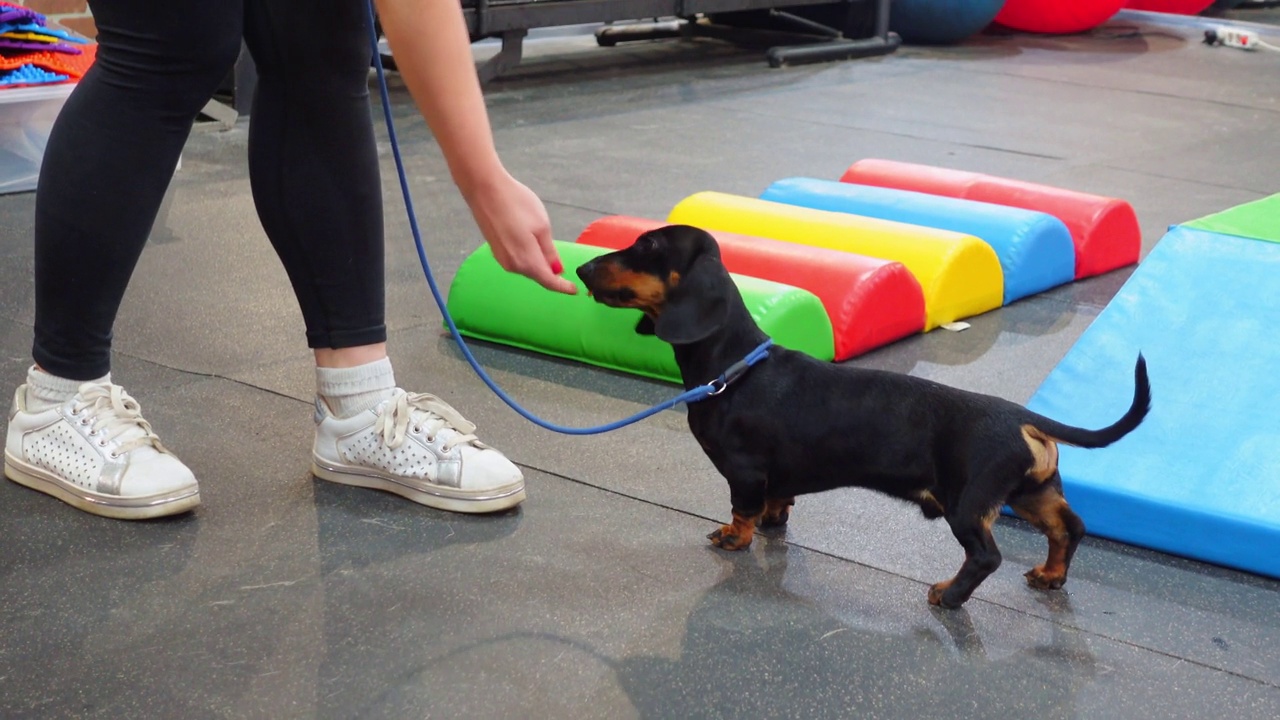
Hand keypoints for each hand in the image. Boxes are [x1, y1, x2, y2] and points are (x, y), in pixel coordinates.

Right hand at [462, 170, 576, 294]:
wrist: (485, 189)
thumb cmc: (516, 204)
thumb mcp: (542, 226)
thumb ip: (549, 251)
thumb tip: (556, 269)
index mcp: (527, 261)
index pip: (549, 281)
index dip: (563, 287)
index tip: (575, 290)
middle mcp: (513, 265)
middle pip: (537, 275)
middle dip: (552, 275)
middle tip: (566, 274)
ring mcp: (502, 259)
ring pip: (527, 267)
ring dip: (539, 265)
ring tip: (550, 256)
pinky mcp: (495, 250)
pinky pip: (517, 260)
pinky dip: (528, 257)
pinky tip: (532, 245)